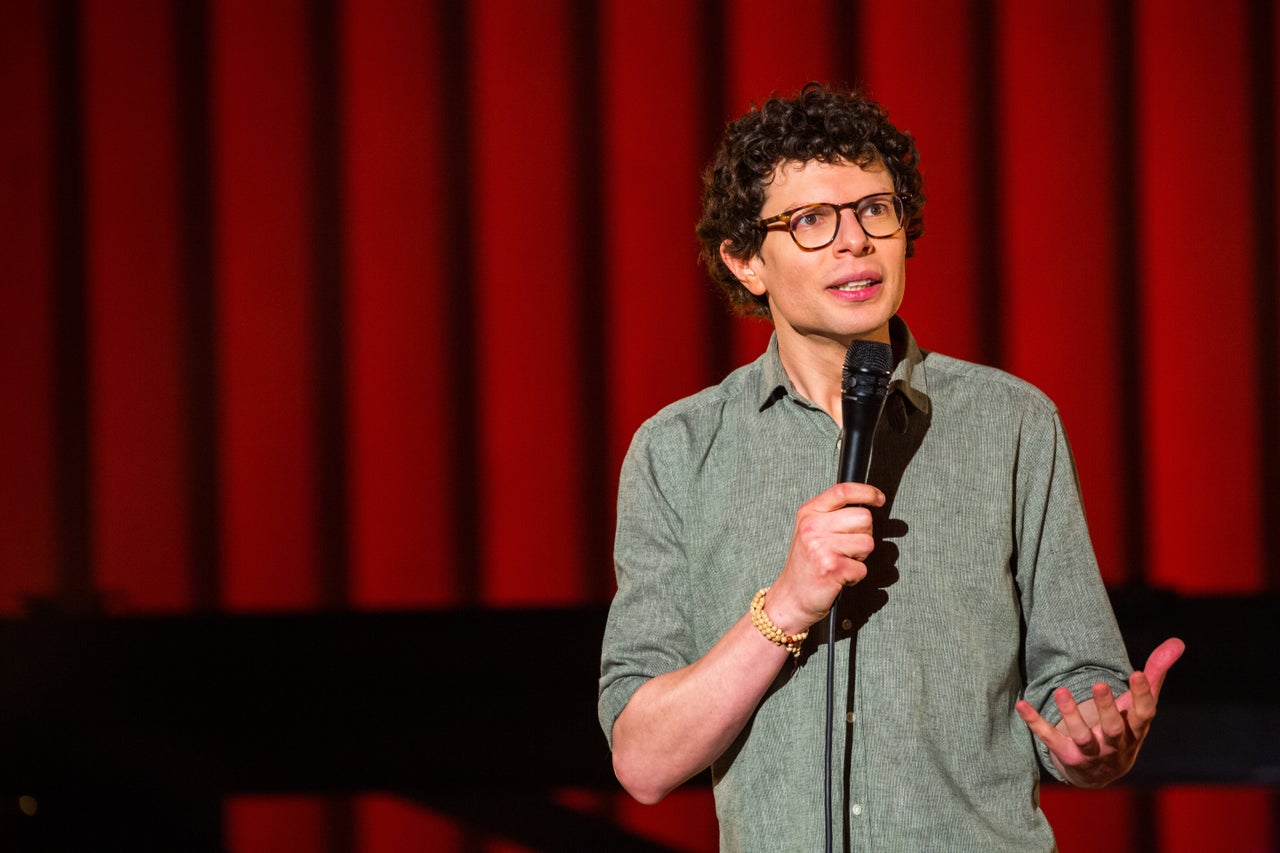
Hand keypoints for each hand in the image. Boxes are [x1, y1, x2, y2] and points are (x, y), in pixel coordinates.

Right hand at [762, 481, 884, 634]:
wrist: (790, 597)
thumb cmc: (805, 565)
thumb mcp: (810, 531)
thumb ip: (832, 515)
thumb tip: (866, 504)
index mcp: (809, 513)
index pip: (843, 491)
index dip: (867, 492)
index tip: (878, 498)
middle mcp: (813, 527)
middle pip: (863, 517)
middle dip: (864, 534)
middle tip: (848, 547)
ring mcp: (821, 547)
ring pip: (867, 543)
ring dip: (860, 557)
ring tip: (841, 562)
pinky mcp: (831, 568)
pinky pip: (863, 568)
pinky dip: (855, 576)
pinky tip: (838, 576)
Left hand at [1015, 637, 1183, 787]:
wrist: (1101, 773)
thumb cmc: (1124, 728)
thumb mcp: (1139, 705)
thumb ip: (1156, 674)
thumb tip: (1178, 642)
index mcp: (1135, 729)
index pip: (1142, 714)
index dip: (1141, 696)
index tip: (1137, 673)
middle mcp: (1115, 744)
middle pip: (1113, 728)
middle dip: (1106, 708)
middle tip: (1099, 684)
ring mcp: (1091, 752)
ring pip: (1082, 736)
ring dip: (1071, 715)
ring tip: (1061, 691)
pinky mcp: (1067, 755)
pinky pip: (1050, 740)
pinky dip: (1036, 724)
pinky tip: (1022, 705)